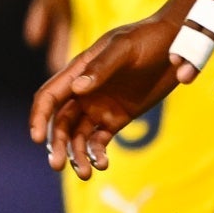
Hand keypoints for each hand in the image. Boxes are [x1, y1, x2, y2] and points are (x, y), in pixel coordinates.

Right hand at [0, 0, 69, 69]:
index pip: (42, 8)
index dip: (38, 22)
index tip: (34, 39)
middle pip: (57, 24)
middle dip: (54, 41)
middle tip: (54, 64)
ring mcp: (65, 1)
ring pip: (64, 32)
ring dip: (59, 51)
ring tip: (57, 70)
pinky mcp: (67, 6)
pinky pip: (66, 33)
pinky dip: (62, 48)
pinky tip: (61, 65)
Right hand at [30, 18, 186, 177]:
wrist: (175, 45)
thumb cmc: (146, 38)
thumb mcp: (124, 49)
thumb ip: (100, 67)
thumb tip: (77, 89)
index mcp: (78, 71)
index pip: (49, 97)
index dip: (39, 117)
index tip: (38, 138)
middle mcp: (83, 91)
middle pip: (61, 123)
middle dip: (57, 145)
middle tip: (59, 165)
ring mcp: (99, 106)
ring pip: (78, 136)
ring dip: (77, 155)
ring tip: (85, 174)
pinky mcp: (117, 118)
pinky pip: (100, 140)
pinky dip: (97, 154)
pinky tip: (102, 164)